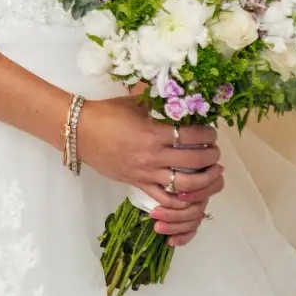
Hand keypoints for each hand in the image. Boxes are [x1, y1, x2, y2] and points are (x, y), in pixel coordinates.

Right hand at [75, 99, 223, 244]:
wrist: (80, 132)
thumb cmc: (108, 113)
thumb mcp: (136, 102)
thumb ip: (159, 102)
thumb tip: (179, 94)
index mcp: (154, 132)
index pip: (192, 136)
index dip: (208, 135)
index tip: (212, 133)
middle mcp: (153, 155)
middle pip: (194, 161)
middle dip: (211, 157)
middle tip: (215, 152)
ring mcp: (146, 173)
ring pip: (184, 184)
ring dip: (204, 181)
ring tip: (211, 173)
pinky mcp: (138, 183)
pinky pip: (164, 198)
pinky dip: (180, 201)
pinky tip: (191, 195)